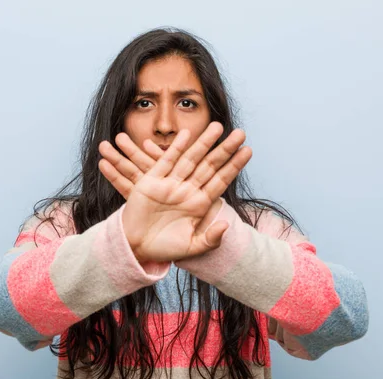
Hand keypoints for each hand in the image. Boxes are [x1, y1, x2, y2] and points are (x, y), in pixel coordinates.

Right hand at [98, 122, 251, 262]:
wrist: (135, 247)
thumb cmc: (164, 249)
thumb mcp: (191, 248)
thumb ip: (210, 239)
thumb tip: (226, 225)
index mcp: (199, 204)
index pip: (221, 180)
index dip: (234, 166)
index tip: (248, 151)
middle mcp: (188, 190)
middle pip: (210, 165)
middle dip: (225, 149)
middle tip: (240, 132)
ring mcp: (171, 183)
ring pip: (191, 158)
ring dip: (204, 142)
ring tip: (217, 126)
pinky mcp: (152, 180)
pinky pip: (167, 161)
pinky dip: (176, 148)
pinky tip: (188, 135)